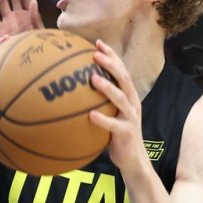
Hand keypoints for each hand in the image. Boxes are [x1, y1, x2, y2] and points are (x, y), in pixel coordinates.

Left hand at [89, 40, 145, 172]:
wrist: (132, 160)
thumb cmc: (115, 134)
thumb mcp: (108, 113)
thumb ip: (96, 100)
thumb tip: (70, 89)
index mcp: (127, 96)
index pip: (121, 71)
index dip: (111, 56)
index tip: (97, 43)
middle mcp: (131, 103)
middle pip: (124, 78)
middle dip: (111, 64)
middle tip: (96, 55)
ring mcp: (130, 118)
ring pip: (121, 99)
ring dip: (108, 87)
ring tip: (93, 79)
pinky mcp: (126, 133)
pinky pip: (114, 125)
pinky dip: (103, 120)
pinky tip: (90, 115)